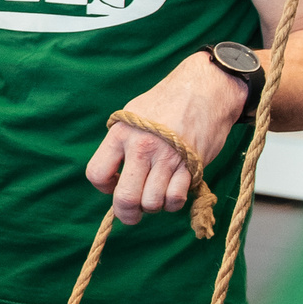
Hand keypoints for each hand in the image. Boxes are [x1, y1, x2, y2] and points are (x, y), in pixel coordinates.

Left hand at [86, 54, 246, 224]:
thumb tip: (112, 175)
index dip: (103, 187)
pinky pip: (176, 199)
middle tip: (132, 214)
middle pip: (125, 198)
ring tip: (156, 195)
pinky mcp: (190, 165)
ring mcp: (166, 158)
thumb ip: (119, 143)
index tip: (114, 186)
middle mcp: (141, 147)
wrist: (206, 89)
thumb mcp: (132, 115)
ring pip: (152, 202)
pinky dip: (173, 203)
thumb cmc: (166, 103)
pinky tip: (172, 193)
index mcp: (120, 134)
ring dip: (153, 206)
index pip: (96, 173)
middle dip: (127, 213)